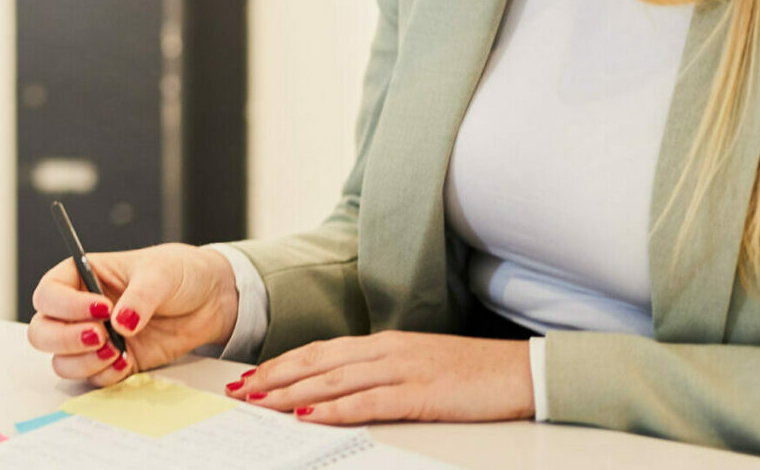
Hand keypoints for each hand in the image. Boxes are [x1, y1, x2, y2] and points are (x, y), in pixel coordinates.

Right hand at [27, 244, 238, 385]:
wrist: (210, 299)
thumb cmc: (180, 272)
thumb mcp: (161, 273)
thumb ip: (140, 296)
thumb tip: (121, 322)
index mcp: (85, 275)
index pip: (49, 292)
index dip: (65, 305)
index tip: (100, 309)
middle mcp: (83, 308)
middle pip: (42, 331)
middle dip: (64, 339)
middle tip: (100, 335)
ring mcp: (97, 337)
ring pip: (61, 360)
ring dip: (82, 362)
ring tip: (116, 350)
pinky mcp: (115, 360)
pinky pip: (92, 378)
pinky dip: (103, 376)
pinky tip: (126, 362)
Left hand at [225, 331, 534, 424]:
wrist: (517, 370)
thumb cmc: (469, 373)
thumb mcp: (418, 365)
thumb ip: (382, 371)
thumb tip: (343, 386)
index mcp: (385, 343)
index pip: (323, 350)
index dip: (286, 362)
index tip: (255, 375)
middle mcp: (387, 350)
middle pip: (320, 361)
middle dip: (277, 375)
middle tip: (242, 388)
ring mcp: (402, 369)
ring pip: (336, 379)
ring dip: (294, 392)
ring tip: (262, 401)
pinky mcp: (419, 393)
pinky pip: (369, 402)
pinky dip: (336, 408)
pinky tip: (312, 415)